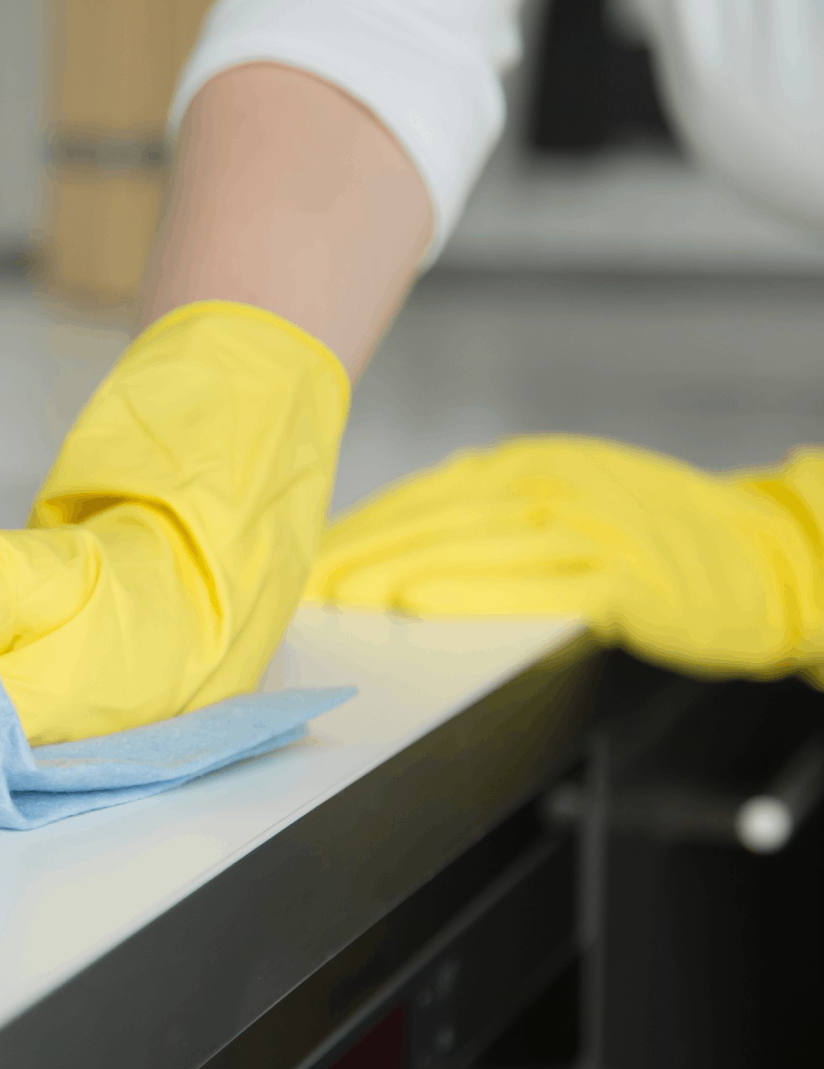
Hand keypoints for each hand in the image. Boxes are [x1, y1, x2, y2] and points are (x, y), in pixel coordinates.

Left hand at [307, 436, 823, 680]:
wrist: (765, 555)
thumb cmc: (660, 537)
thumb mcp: (567, 496)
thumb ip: (492, 507)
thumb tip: (408, 534)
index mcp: (529, 468)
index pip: (425, 496)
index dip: (363, 526)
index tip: (311, 552)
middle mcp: (549, 487)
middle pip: (435, 518)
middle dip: (362, 550)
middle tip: (304, 578)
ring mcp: (585, 528)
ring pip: (470, 546)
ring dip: (396, 569)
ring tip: (342, 593)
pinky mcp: (618, 575)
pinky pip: (530, 583)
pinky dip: (469, 590)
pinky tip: (421, 600)